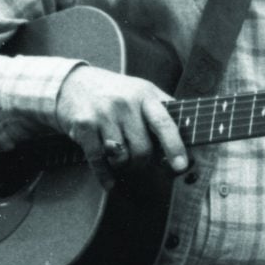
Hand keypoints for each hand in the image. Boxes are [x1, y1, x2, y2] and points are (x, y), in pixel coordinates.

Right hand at [51, 63, 187, 176]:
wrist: (72, 82)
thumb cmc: (116, 93)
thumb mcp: (142, 92)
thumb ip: (165, 112)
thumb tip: (192, 141)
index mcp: (144, 95)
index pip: (164, 123)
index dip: (175, 147)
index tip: (181, 166)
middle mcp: (124, 103)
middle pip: (143, 150)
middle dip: (143, 161)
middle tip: (138, 156)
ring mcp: (102, 114)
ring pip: (122, 158)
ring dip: (123, 165)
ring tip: (120, 154)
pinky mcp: (84, 126)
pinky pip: (99, 161)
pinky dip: (105, 176)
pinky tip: (110, 182)